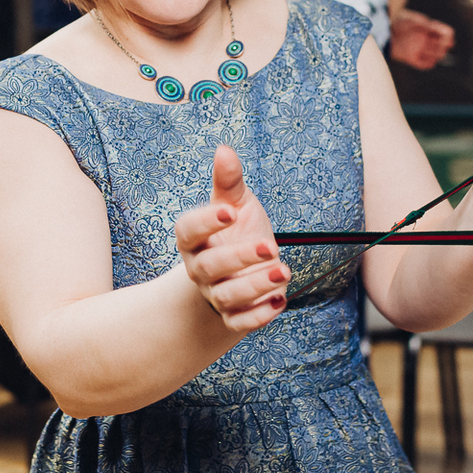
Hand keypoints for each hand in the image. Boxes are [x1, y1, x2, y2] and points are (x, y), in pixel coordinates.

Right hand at [174, 144, 288, 332]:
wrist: (241, 270)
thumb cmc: (236, 231)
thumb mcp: (236, 203)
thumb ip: (228, 181)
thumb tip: (224, 149)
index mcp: (194, 239)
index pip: (188, 231)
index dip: (206, 222)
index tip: (229, 212)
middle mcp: (200, 269)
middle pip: (210, 266)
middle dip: (240, 257)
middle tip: (269, 246)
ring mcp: (216, 294)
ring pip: (227, 297)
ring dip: (255, 287)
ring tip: (283, 271)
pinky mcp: (233, 316)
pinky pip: (240, 323)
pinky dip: (259, 316)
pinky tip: (281, 301)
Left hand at [389, 8, 453, 69]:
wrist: (381, 30)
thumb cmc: (395, 21)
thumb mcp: (410, 19)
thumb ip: (422, 23)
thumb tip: (430, 26)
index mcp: (427, 28)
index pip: (444, 33)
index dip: (448, 35)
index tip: (449, 36)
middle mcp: (425, 39)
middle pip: (442, 46)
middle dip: (444, 45)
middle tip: (443, 43)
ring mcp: (419, 49)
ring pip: (436, 55)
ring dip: (438, 53)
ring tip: (434, 48)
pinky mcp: (411, 58)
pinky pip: (425, 64)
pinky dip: (430, 63)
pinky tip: (430, 59)